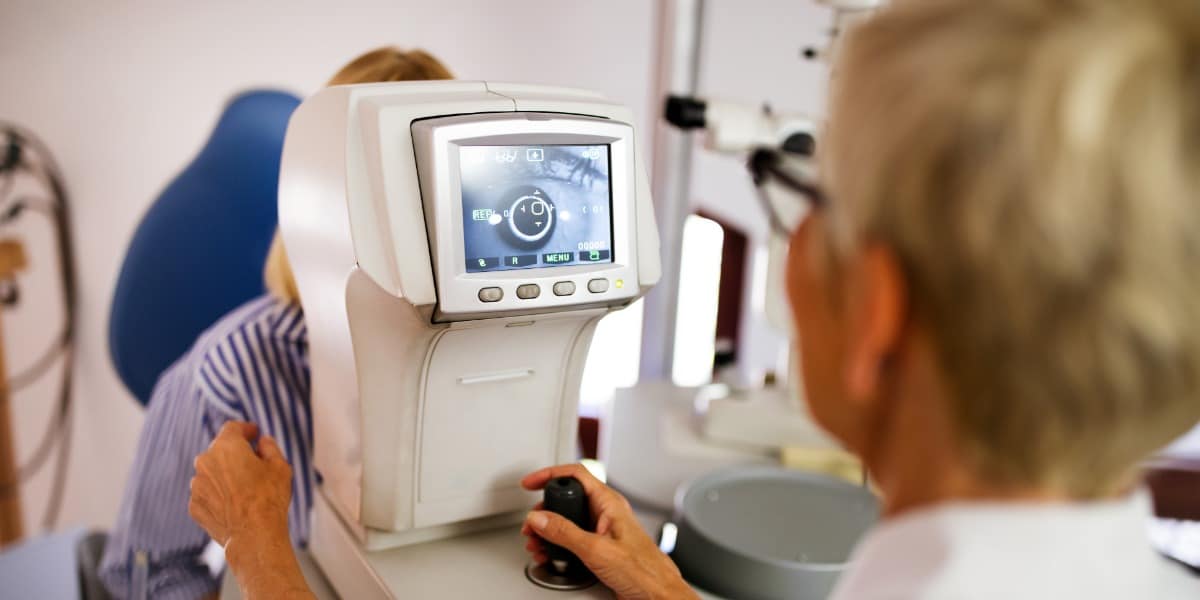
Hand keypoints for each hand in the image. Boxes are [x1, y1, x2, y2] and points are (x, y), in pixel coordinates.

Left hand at [189, 421, 291, 547]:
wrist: (253, 535)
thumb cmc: (268, 499)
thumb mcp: (280, 466)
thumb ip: (270, 447)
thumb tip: (263, 442)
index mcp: (226, 446)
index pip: (233, 428)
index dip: (245, 429)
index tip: (253, 433)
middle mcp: (205, 462)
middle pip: (220, 451)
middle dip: (235, 455)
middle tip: (254, 465)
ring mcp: (197, 485)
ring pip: (212, 473)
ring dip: (225, 476)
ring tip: (245, 491)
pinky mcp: (194, 506)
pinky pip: (207, 494)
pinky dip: (218, 496)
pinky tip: (234, 505)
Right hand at [521, 464, 695, 599]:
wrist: (657, 594)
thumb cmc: (643, 571)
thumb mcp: (596, 549)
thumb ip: (564, 532)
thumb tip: (539, 518)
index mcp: (609, 502)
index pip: (576, 474)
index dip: (550, 474)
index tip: (530, 483)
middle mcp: (606, 512)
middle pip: (568, 498)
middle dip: (545, 510)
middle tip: (531, 523)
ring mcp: (603, 530)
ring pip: (569, 520)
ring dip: (549, 530)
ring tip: (537, 542)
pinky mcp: (601, 547)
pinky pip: (574, 538)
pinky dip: (558, 543)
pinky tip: (550, 553)